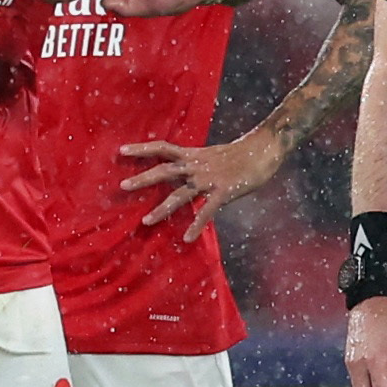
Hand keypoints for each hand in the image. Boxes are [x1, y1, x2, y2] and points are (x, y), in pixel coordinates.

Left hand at [118, 131, 283, 240]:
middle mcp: (197, 165)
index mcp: (194, 154)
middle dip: (143, 178)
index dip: (142, 148)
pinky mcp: (224, 191)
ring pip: (180, 195)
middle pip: (164, 170)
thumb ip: (197, 164)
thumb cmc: (242, 154)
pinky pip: (207, 210)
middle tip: (122, 185)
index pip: (162, 147)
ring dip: (162, 208)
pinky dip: (197, 224)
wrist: (265, 148)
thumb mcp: (214, 155)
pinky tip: (187, 238)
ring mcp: (210, 179)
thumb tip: (184, 172)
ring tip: (146, 221)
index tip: (121, 150)